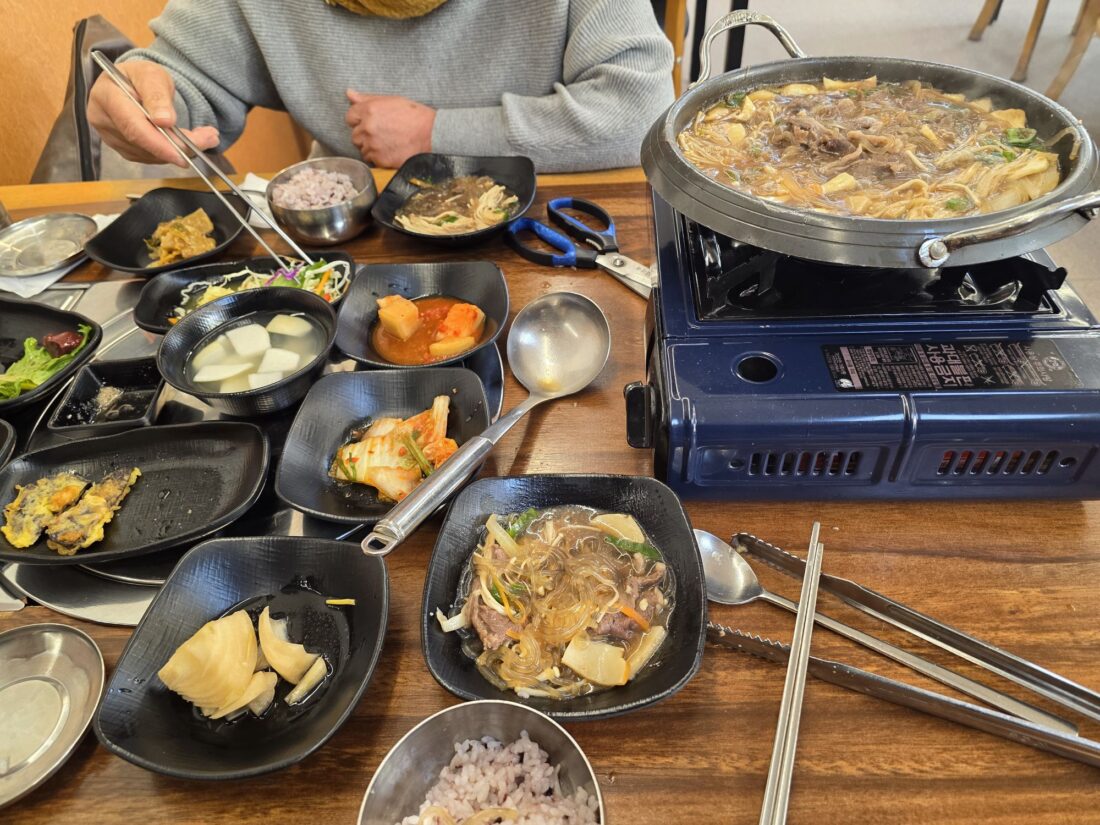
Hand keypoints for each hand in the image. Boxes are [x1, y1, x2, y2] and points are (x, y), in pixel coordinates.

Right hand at [87, 60, 219, 166]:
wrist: (134, 85)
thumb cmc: (141, 77)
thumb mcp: (152, 75)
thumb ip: (157, 95)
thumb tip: (164, 121)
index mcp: (106, 96)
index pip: (131, 126)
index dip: (157, 143)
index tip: (183, 153)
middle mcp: (103, 120)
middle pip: (142, 143)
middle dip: (178, 146)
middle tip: (209, 139)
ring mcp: (111, 138)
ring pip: (149, 154)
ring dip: (180, 150)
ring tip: (204, 137)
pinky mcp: (124, 149)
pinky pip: (151, 158)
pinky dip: (172, 153)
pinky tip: (187, 142)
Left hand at [345, 90, 434, 167]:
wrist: (430, 134)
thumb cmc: (414, 115)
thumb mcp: (391, 100)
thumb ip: (367, 99)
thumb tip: (349, 93)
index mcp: (369, 110)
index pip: (349, 117)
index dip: (359, 120)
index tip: (368, 123)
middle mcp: (368, 127)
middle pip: (355, 135)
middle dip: (365, 135)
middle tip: (381, 134)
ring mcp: (373, 145)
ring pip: (362, 149)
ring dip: (371, 147)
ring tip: (387, 143)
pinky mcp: (380, 159)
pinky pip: (371, 160)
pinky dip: (378, 157)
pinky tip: (390, 151)